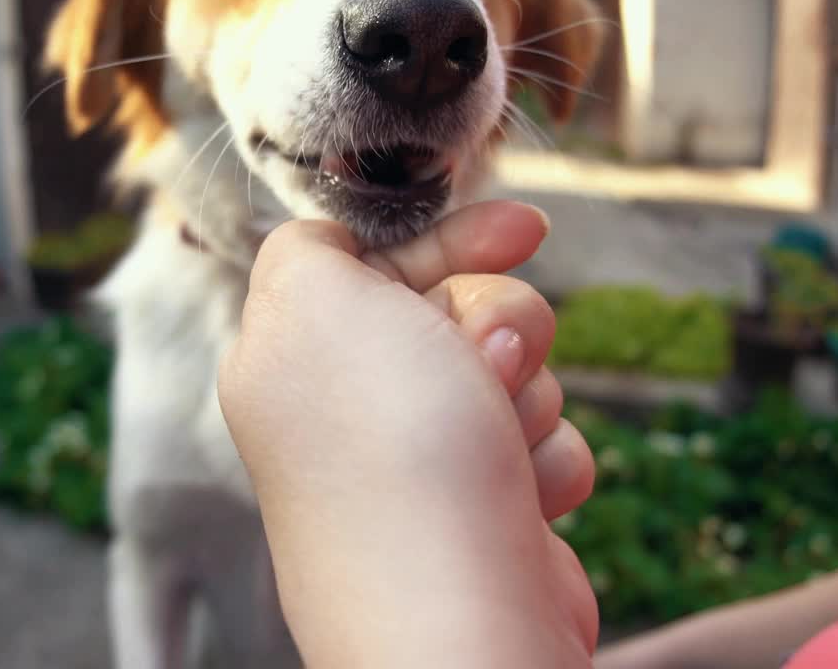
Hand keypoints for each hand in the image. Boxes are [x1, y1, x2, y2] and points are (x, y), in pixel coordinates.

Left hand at [219, 201, 597, 667]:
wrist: (457, 607)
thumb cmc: (389, 443)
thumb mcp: (311, 296)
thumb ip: (306, 246)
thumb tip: (329, 246)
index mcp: (296, 353)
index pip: (379, 260)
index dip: (454, 239)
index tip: (521, 230)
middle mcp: (353, 407)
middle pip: (459, 306)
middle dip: (496, 321)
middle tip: (489, 362)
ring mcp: (421, 462)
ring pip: (513, 370)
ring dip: (524, 393)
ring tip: (494, 444)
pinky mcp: (484, 509)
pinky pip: (540, 441)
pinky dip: (541, 459)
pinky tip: (519, 498)